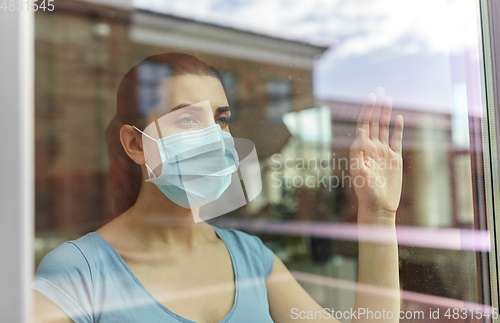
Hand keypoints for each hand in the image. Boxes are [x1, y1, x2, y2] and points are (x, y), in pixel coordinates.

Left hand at [349, 88, 403, 220]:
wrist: (379, 206)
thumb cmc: (366, 191)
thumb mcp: (359, 172)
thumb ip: (358, 154)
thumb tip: (360, 137)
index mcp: (361, 149)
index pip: (364, 125)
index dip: (366, 111)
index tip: (370, 98)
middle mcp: (372, 148)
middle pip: (374, 123)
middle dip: (376, 107)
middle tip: (379, 91)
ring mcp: (383, 152)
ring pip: (384, 128)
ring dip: (385, 114)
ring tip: (387, 99)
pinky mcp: (394, 159)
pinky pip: (396, 140)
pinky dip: (397, 128)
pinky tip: (398, 118)